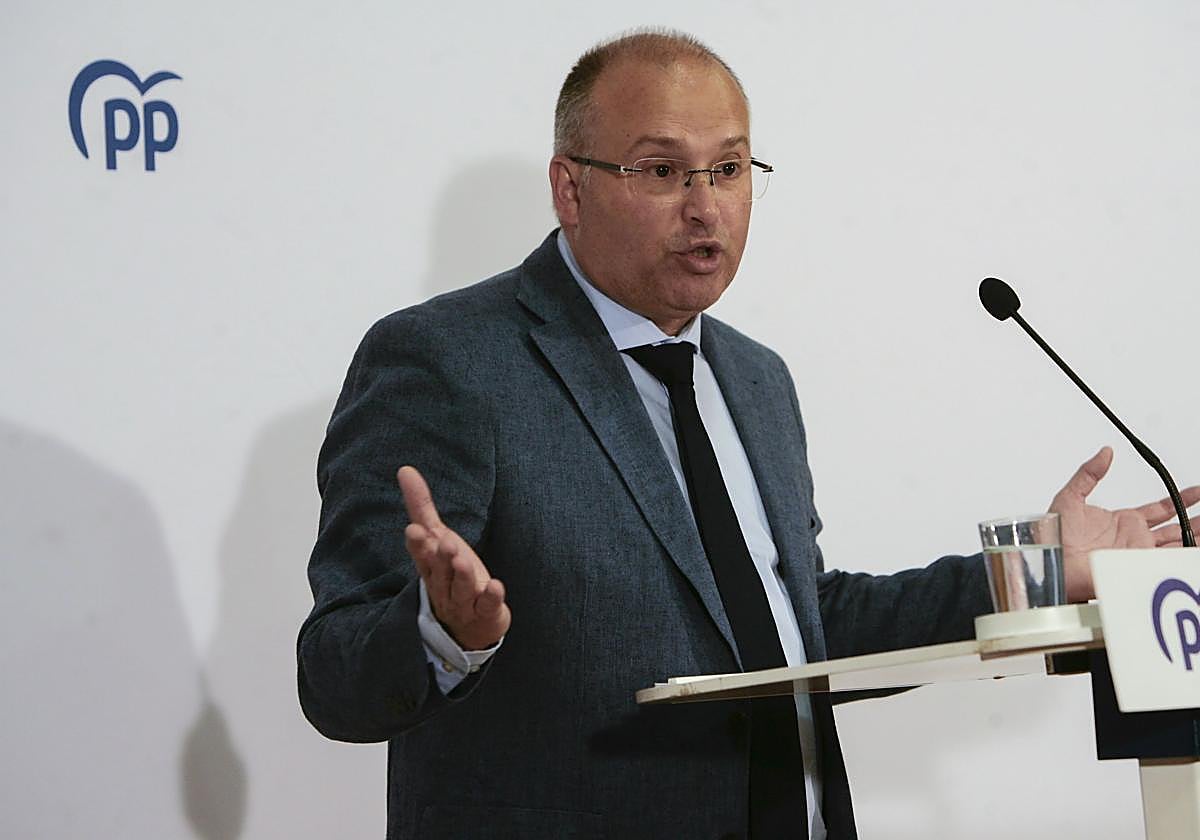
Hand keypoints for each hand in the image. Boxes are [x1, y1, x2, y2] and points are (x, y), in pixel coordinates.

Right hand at [398, 465, 510, 650]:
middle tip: (445, 543)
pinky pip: (487, 605)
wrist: (469, 625)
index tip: (414, 531)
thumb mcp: (437, 537)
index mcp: (431, 566)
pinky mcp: (485, 612)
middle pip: (440, 572)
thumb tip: (405, 469)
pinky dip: (491, 597)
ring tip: (463, 562)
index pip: (422, 555)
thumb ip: (421, 506)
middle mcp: (444, 585)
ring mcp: (464, 601)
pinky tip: (496, 586)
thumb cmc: (450, 573)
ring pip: (460, 589)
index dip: (418, 545)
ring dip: (462, 576)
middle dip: (441, 558)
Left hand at [1050, 447, 1199, 601]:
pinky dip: (1185, 554)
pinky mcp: (1139, 566)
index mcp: (1122, 521)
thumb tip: (1105, 453)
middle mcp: (1134, 538)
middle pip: (1175, 528)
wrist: (1051, 561)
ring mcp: (1138, 553)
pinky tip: (1196, 547)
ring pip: (1177, 543)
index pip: (1160, 509)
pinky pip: (1168, 560)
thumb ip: (1088, 474)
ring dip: (1195, 535)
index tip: (1197, 492)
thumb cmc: (1053, 537)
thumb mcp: (1070, 497)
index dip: (1179, 499)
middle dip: (1195, 520)